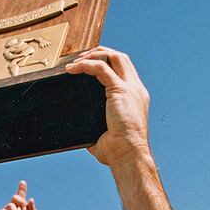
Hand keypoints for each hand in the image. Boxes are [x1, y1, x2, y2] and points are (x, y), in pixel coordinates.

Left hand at [65, 48, 150, 167]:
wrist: (128, 156)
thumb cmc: (119, 152)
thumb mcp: (106, 135)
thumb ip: (97, 128)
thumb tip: (83, 131)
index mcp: (134, 97)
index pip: (123, 69)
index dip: (107, 62)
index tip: (88, 66)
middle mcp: (135, 89)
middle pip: (120, 57)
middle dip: (99, 53)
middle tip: (80, 59)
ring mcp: (130, 89)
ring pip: (114, 56)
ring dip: (93, 55)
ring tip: (76, 61)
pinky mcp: (121, 91)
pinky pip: (101, 68)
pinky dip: (86, 65)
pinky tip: (74, 68)